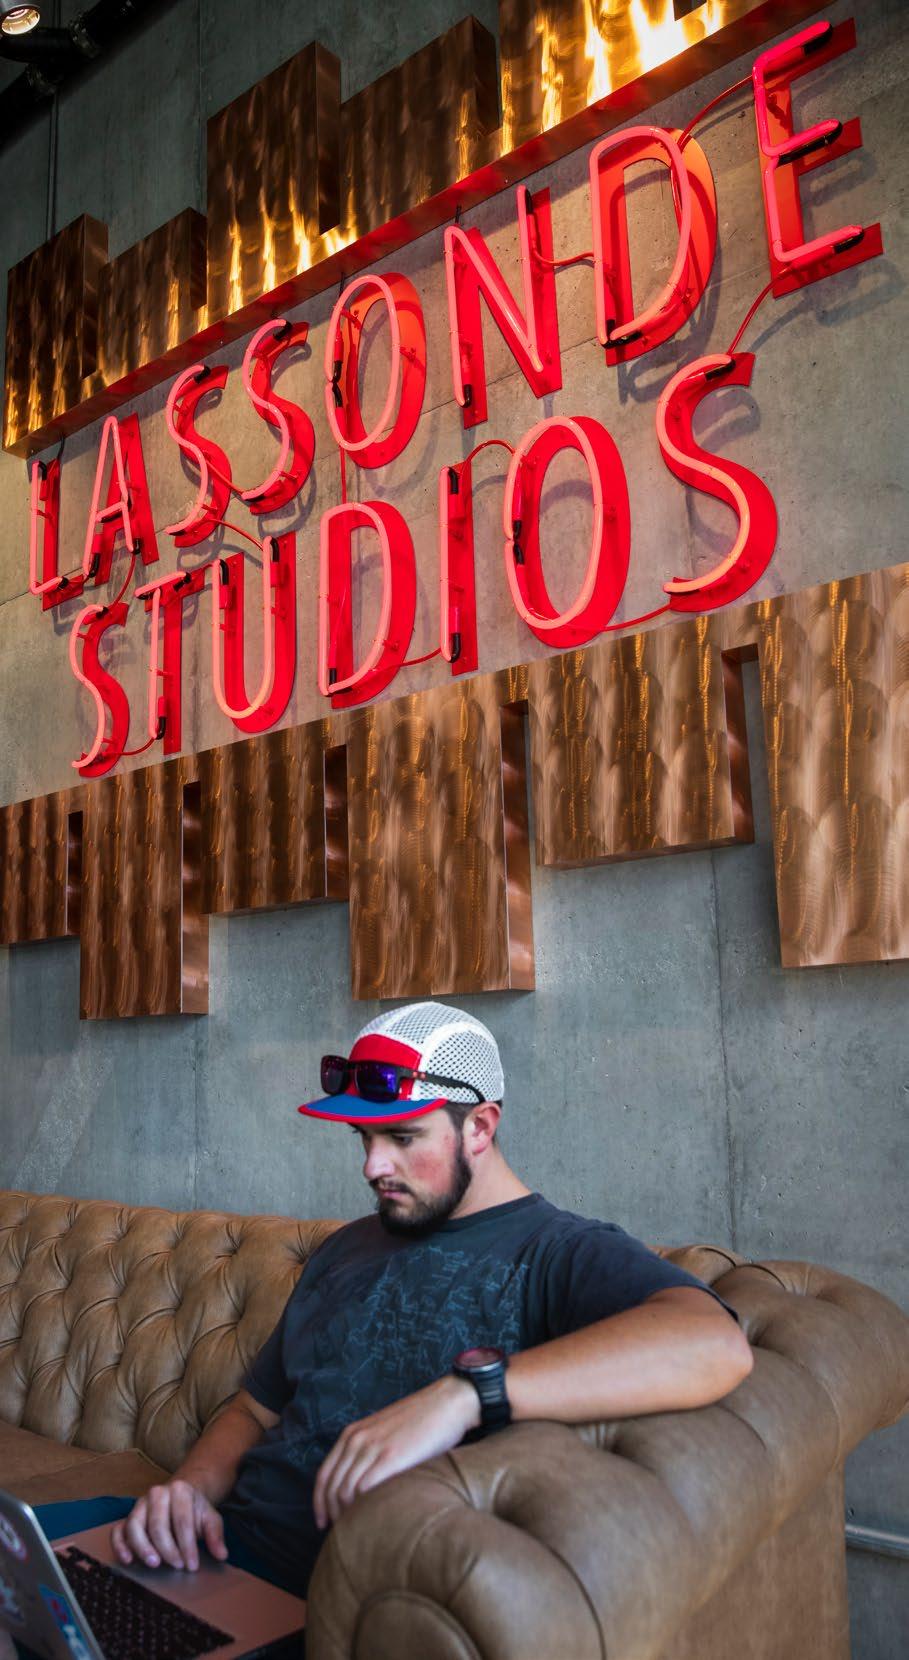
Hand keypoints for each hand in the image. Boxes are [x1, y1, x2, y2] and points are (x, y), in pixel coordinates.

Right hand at [110, 1480, 228, 1571]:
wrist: (180, 1498)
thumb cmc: (194, 1511)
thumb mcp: (210, 1518)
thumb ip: (215, 1535)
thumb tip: (222, 1554)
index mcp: (180, 1490)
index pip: (182, 1520)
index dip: (187, 1545)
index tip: (192, 1565)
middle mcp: (157, 1493)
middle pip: (158, 1524)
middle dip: (168, 1548)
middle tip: (177, 1566)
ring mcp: (140, 1505)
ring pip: (134, 1525)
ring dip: (143, 1547)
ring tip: (154, 1564)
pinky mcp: (127, 1518)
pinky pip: (118, 1530)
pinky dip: (120, 1545)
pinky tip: (128, 1560)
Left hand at [313, 1374, 479, 1529]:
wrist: (447, 1403)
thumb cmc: (422, 1423)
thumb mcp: (384, 1434)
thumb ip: (369, 1455)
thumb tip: (360, 1493)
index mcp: (352, 1434)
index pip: (324, 1474)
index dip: (319, 1502)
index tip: (322, 1522)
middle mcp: (357, 1439)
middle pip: (332, 1486)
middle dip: (332, 1514)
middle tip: (342, 1533)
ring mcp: (373, 1447)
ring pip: (345, 1491)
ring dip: (348, 1515)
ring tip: (359, 1530)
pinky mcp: (391, 1456)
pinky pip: (364, 1489)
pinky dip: (364, 1507)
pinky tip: (373, 1519)